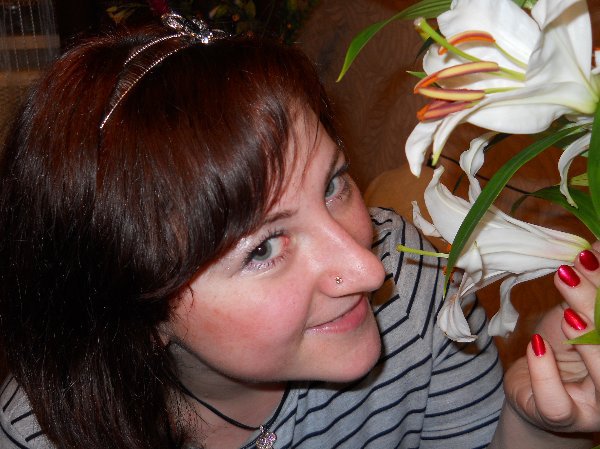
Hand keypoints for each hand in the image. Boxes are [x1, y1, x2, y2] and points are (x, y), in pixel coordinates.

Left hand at [503, 242, 599, 436]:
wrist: (532, 390)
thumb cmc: (561, 350)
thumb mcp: (575, 313)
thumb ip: (589, 287)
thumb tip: (598, 245)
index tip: (591, 253)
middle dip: (598, 304)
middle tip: (575, 269)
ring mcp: (597, 406)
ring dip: (587, 340)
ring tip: (569, 313)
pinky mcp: (562, 418)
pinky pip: (558, 402)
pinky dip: (546, 372)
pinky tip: (535, 345)